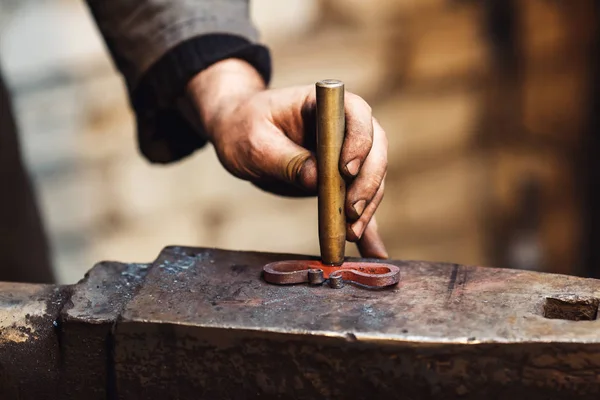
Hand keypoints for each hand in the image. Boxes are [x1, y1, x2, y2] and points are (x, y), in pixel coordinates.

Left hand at [187, 59, 387, 258]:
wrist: (239, 134)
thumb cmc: (244, 127)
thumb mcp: (255, 142)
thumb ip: (286, 159)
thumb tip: (317, 182)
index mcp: (325, 104)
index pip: (357, 113)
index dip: (360, 140)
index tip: (346, 170)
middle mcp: (344, 126)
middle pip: (375, 149)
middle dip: (368, 182)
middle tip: (351, 212)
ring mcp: (346, 154)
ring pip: (372, 178)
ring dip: (367, 207)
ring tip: (351, 234)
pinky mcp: (340, 180)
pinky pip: (358, 201)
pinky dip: (367, 226)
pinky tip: (373, 252)